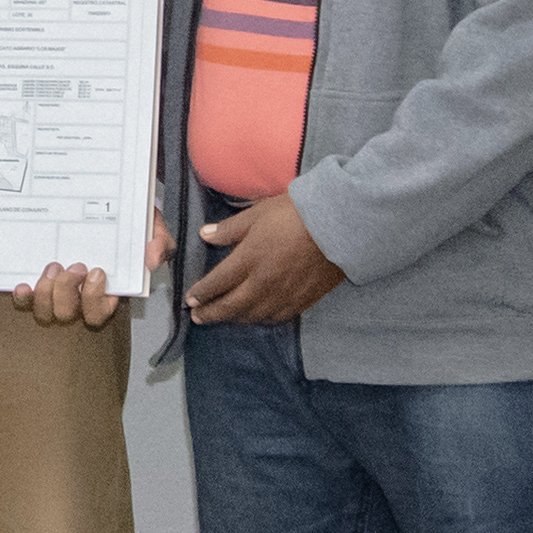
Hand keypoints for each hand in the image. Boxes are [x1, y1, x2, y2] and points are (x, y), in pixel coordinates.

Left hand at [10, 215, 171, 330]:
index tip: (97, 270)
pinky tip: (22, 284)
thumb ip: (159, 243)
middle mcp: (80, 297)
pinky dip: (23, 297)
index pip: (98, 313)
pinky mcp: (39, 283)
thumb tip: (151, 259)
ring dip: (46, 292)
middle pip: (68, 314)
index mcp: (108, 292)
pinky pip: (26, 302)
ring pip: (46, 311)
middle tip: (74, 266)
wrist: (111, 210)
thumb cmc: (131, 225)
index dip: (94, 298)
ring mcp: (58, 292)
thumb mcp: (152, 228)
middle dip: (67, 292)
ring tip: (52, 265)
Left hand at [186, 192, 347, 325]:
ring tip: (225, 317)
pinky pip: (277, 317)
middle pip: (231, 306)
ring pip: (253, 315)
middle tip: (198, 317)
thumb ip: (230, 229)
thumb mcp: (258, 214)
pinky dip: (261, 319)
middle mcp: (263, 283)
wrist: (341, 225)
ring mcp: (284, 295)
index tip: (191, 299)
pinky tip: (257, 317)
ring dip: (235, 319)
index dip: (202, 293)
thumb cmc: (297, 213)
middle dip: (211, 313)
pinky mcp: (304, 301)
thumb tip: (205, 235)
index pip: (217, 283)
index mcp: (249, 259)